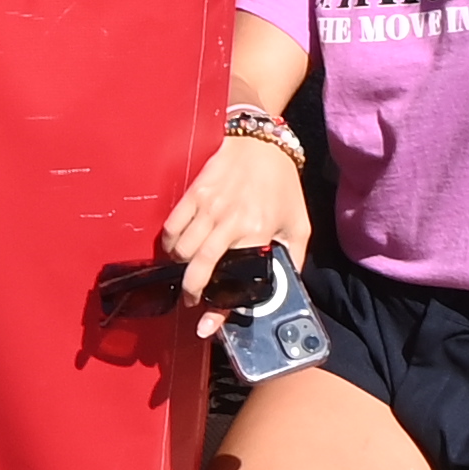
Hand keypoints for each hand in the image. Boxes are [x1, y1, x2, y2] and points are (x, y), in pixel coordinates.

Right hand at [156, 128, 311, 300]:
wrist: (263, 143)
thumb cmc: (282, 185)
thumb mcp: (298, 225)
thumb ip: (293, 260)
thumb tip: (283, 290)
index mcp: (256, 232)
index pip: (229, 277)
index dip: (214, 308)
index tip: (203, 326)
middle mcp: (229, 221)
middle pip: (196, 266)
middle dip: (190, 290)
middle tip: (192, 298)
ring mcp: (209, 205)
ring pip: (180, 249)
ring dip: (179, 267)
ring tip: (187, 271)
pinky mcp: (194, 192)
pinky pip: (172, 226)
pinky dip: (170, 243)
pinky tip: (177, 249)